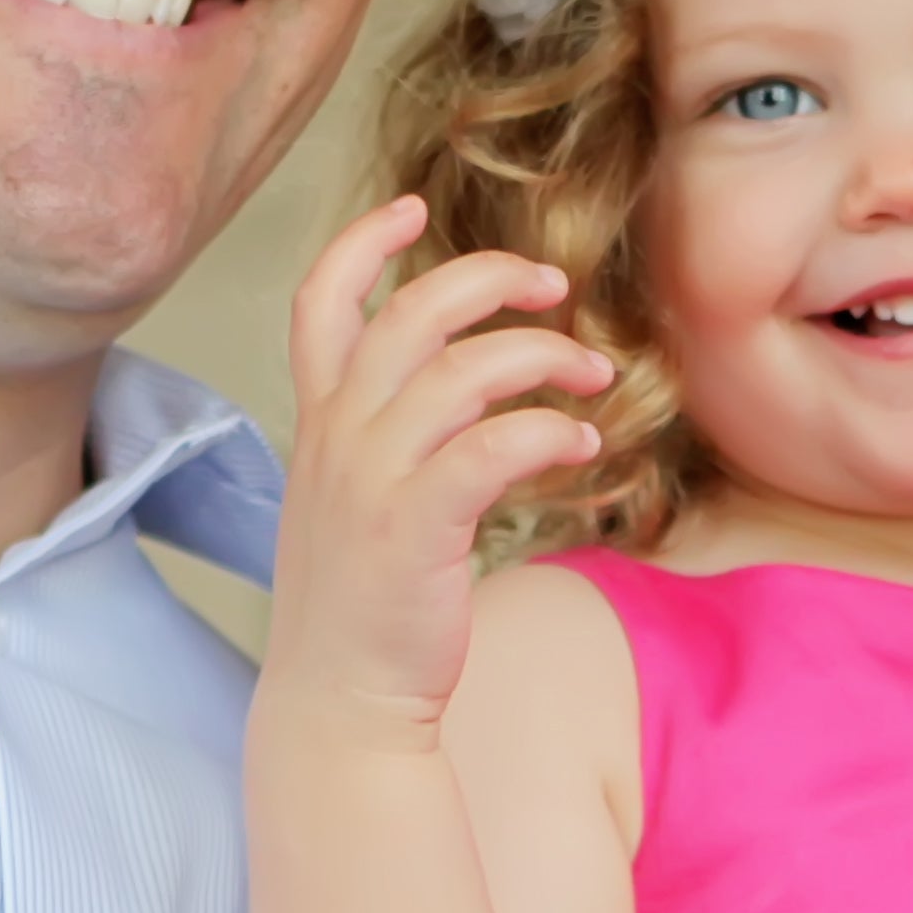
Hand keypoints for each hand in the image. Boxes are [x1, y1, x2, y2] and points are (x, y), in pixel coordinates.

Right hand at [259, 195, 612, 752]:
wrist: (340, 706)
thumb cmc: (364, 604)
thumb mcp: (352, 501)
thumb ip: (387, 435)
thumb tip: (461, 387)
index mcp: (320, 424)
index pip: (318, 302)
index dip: (361, 243)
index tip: (411, 205)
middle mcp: (337, 439)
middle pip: (409, 313)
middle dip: (489, 279)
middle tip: (555, 286)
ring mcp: (371, 481)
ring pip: (460, 371)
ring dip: (541, 358)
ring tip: (594, 377)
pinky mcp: (414, 527)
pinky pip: (491, 447)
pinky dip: (545, 431)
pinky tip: (580, 444)